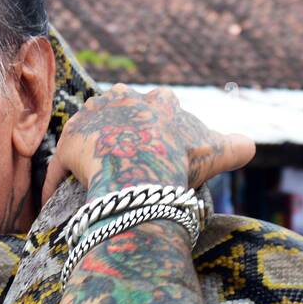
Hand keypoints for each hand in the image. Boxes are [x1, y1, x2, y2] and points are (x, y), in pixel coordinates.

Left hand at [42, 85, 254, 202]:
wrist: (142, 171)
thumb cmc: (181, 159)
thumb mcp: (218, 150)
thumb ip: (237, 147)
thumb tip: (250, 146)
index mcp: (157, 101)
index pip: (158, 105)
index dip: (158, 126)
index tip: (158, 146)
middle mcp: (121, 101)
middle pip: (117, 112)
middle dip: (118, 130)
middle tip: (122, 160)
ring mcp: (92, 120)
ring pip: (87, 135)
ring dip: (87, 152)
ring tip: (89, 176)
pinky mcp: (68, 145)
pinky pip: (59, 167)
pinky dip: (57, 183)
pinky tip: (52, 202)